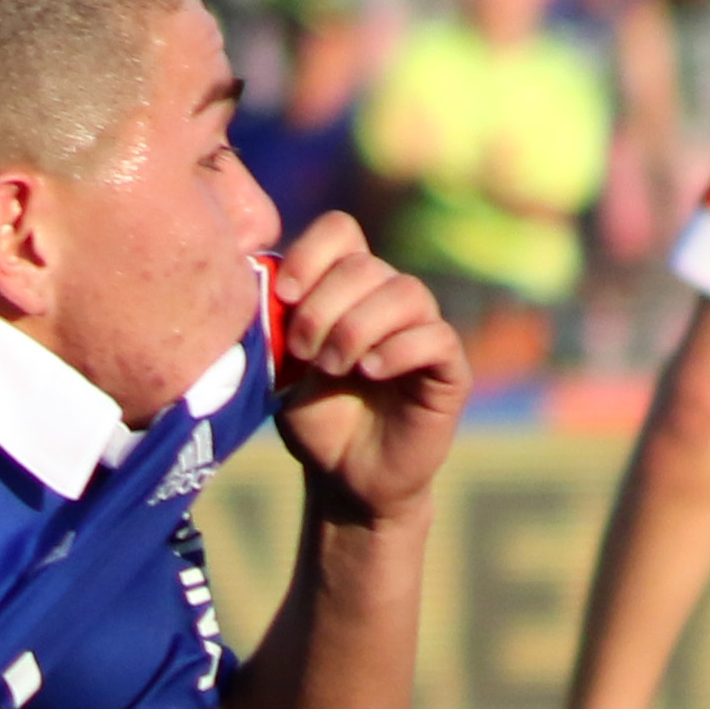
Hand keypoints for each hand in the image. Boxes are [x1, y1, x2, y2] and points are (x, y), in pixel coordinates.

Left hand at [264, 214, 465, 523]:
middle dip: (324, 306)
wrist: (345, 477)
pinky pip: (436, 337)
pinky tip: (370, 372)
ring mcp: (423, 329)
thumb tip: (259, 285)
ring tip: (332, 366)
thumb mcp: (283, 368)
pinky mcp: (449, 368)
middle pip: (365, 265)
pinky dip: (398, 349)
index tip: (284, 295)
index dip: (311, 253)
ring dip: (358, 327)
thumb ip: (277, 326)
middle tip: (302, 350)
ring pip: (405, 293)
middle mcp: (388, 298)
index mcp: (347, 287)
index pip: (341, 231)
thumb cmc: (314, 416)